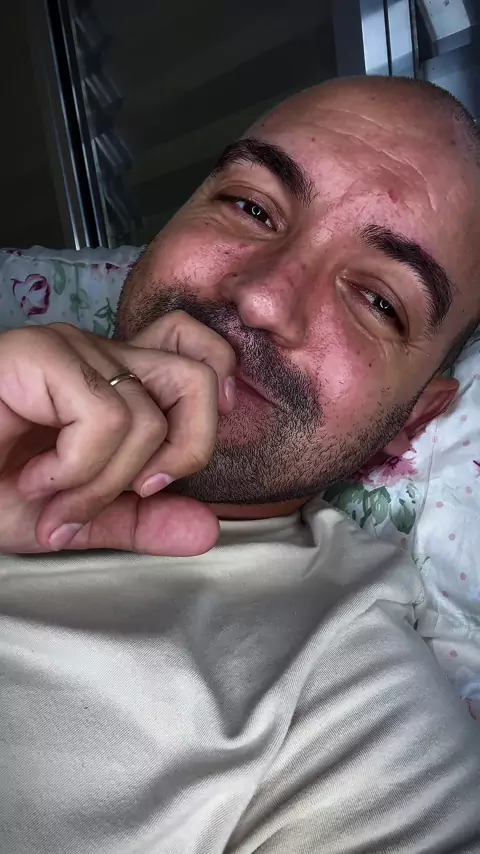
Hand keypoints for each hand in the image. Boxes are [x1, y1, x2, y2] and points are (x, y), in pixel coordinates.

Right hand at [0, 314, 235, 554]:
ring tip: (54, 497)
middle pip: (198, 376)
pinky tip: (33, 477)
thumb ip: (141, 522)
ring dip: (103, 482)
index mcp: (116, 382)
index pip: (201, 356)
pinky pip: (102, 417)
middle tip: (137, 492)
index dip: (213, 408)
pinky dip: (74, 468)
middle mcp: (100, 356)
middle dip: (183, 452)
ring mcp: (68, 349)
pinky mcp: (37, 354)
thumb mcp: (78, 519)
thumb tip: (209, 530)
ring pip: (147, 415)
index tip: (170, 471)